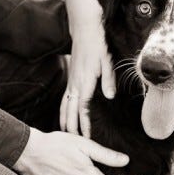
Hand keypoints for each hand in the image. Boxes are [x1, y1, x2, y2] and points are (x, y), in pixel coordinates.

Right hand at [60, 22, 115, 137]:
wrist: (84, 30)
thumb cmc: (98, 45)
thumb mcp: (107, 61)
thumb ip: (108, 80)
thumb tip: (110, 96)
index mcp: (84, 82)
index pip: (82, 108)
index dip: (84, 124)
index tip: (87, 137)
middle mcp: (75, 84)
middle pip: (70, 110)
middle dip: (71, 128)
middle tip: (74, 144)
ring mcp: (71, 81)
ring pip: (65, 105)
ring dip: (65, 120)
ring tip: (67, 135)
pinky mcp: (71, 79)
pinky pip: (64, 99)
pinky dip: (63, 110)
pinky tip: (64, 117)